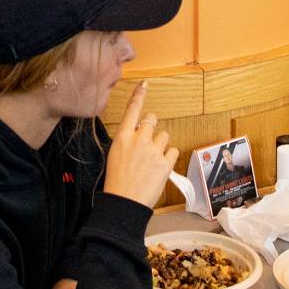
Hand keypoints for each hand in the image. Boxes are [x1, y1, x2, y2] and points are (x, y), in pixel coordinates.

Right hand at [103, 81, 176, 208]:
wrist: (124, 203)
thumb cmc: (117, 182)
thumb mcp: (115, 156)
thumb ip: (127, 142)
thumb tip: (138, 135)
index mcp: (123, 137)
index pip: (132, 110)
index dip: (139, 95)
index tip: (144, 84)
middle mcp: (138, 139)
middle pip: (152, 120)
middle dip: (152, 128)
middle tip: (149, 143)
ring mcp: (153, 150)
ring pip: (164, 136)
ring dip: (161, 145)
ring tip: (153, 160)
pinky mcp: (165, 162)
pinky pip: (173, 151)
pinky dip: (169, 158)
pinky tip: (161, 167)